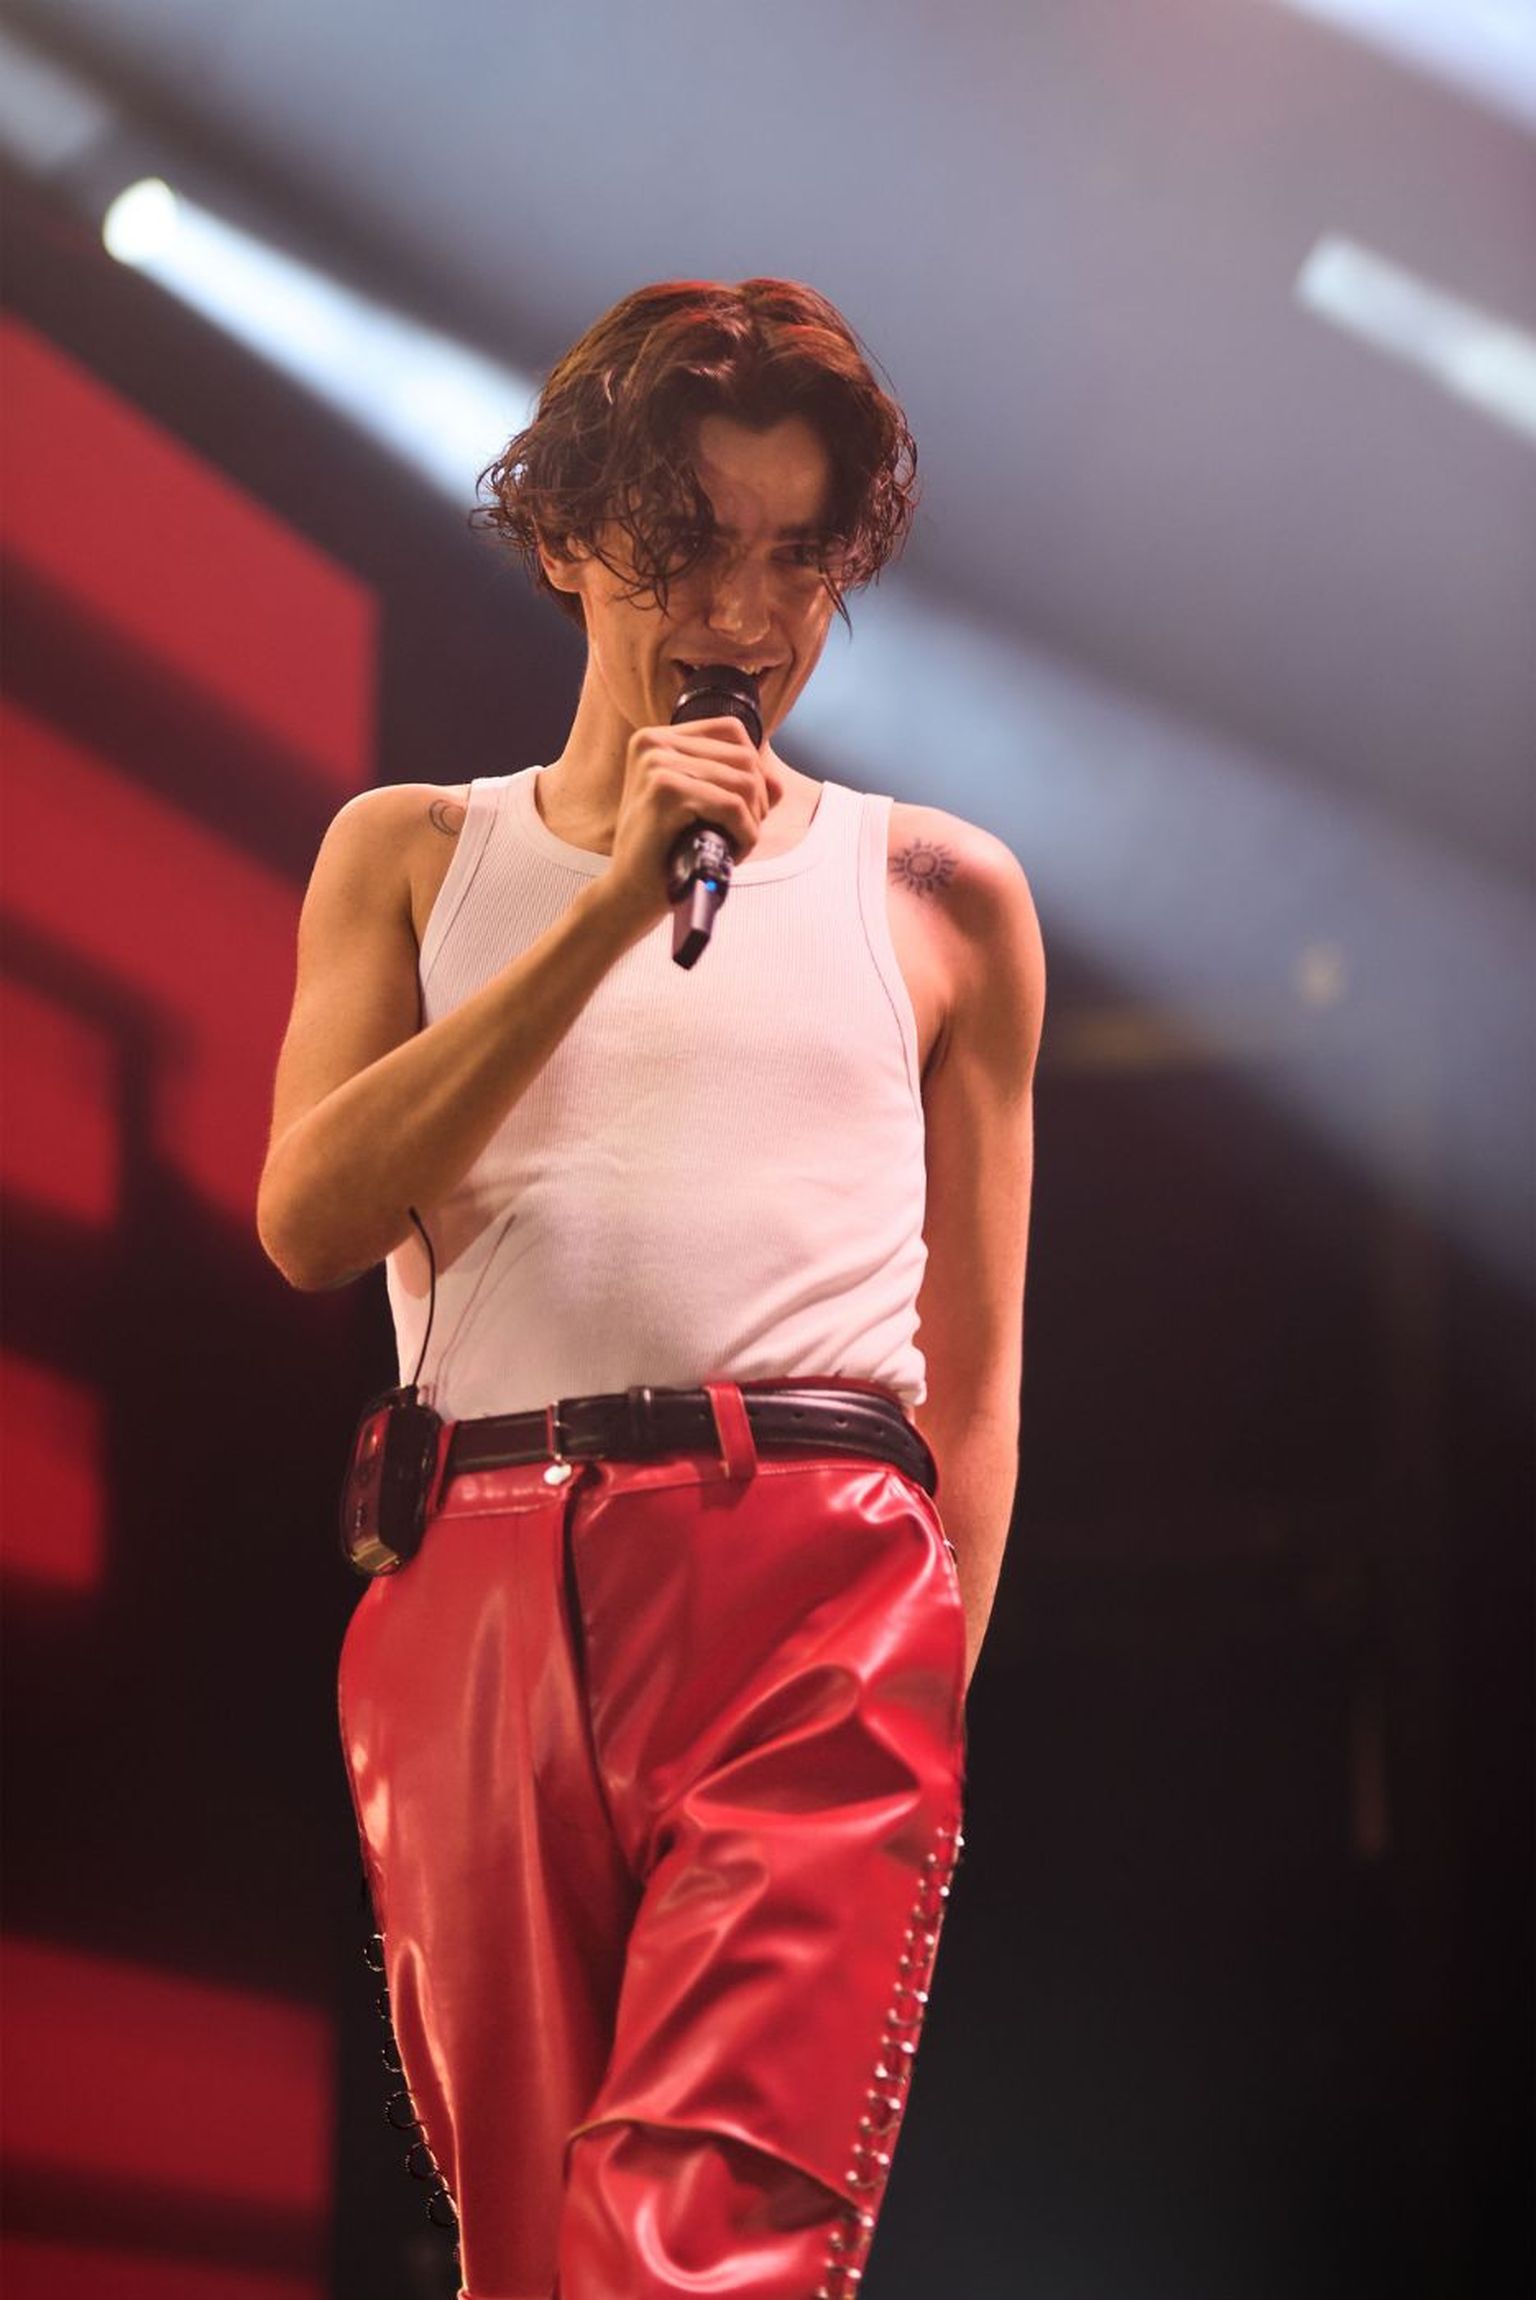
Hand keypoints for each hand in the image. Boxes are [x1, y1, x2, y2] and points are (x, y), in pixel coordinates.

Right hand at [600, 717, 785, 934]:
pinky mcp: (665, 791)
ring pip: (743, 781)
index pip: (732, 730)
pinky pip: (732, 806)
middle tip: (742, 832)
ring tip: (734, 845)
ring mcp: (657, 764)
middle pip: (743, 756)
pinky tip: (732, 853)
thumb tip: (778, 784)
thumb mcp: (701, 809)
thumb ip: (739, 787)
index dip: (755, 768)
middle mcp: (653, 743)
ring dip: (752, 820)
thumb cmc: (666, 852)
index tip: (749, 806)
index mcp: (657, 739)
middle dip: (757, 799)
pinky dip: (744, 833)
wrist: (631, 893)